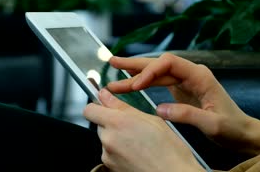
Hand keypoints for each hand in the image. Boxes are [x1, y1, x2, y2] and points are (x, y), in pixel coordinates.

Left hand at [84, 89, 203, 171]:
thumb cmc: (169, 152)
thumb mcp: (153, 120)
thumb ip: (124, 107)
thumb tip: (106, 96)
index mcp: (118, 123)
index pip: (90, 109)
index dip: (98, 105)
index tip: (107, 104)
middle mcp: (109, 140)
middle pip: (99, 124)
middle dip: (112, 122)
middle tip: (133, 125)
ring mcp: (108, 156)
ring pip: (106, 138)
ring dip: (117, 137)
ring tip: (139, 141)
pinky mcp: (111, 168)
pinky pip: (110, 153)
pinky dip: (120, 151)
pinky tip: (137, 152)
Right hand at [108, 53, 259, 154]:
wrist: (242, 132)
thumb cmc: (232, 126)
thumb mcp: (212, 123)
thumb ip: (187, 115)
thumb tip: (160, 109)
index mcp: (200, 75)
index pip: (169, 63)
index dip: (150, 71)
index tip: (136, 85)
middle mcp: (191, 74)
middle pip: (159, 63)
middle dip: (136, 64)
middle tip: (113, 63)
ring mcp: (186, 81)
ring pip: (157, 72)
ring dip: (136, 73)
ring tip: (115, 72)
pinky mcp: (182, 90)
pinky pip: (159, 82)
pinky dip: (144, 82)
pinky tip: (131, 83)